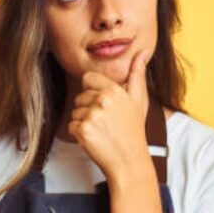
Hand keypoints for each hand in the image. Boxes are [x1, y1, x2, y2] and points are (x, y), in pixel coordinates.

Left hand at [68, 49, 151, 177]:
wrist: (129, 161)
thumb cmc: (133, 131)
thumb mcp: (138, 100)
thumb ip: (137, 74)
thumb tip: (143, 52)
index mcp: (114, 90)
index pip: (88, 79)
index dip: (93, 92)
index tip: (103, 106)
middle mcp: (102, 100)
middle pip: (80, 97)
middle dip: (88, 110)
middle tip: (106, 123)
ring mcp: (92, 116)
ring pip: (75, 112)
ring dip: (84, 123)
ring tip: (102, 132)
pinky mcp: (83, 130)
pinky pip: (71, 126)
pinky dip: (79, 134)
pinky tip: (95, 139)